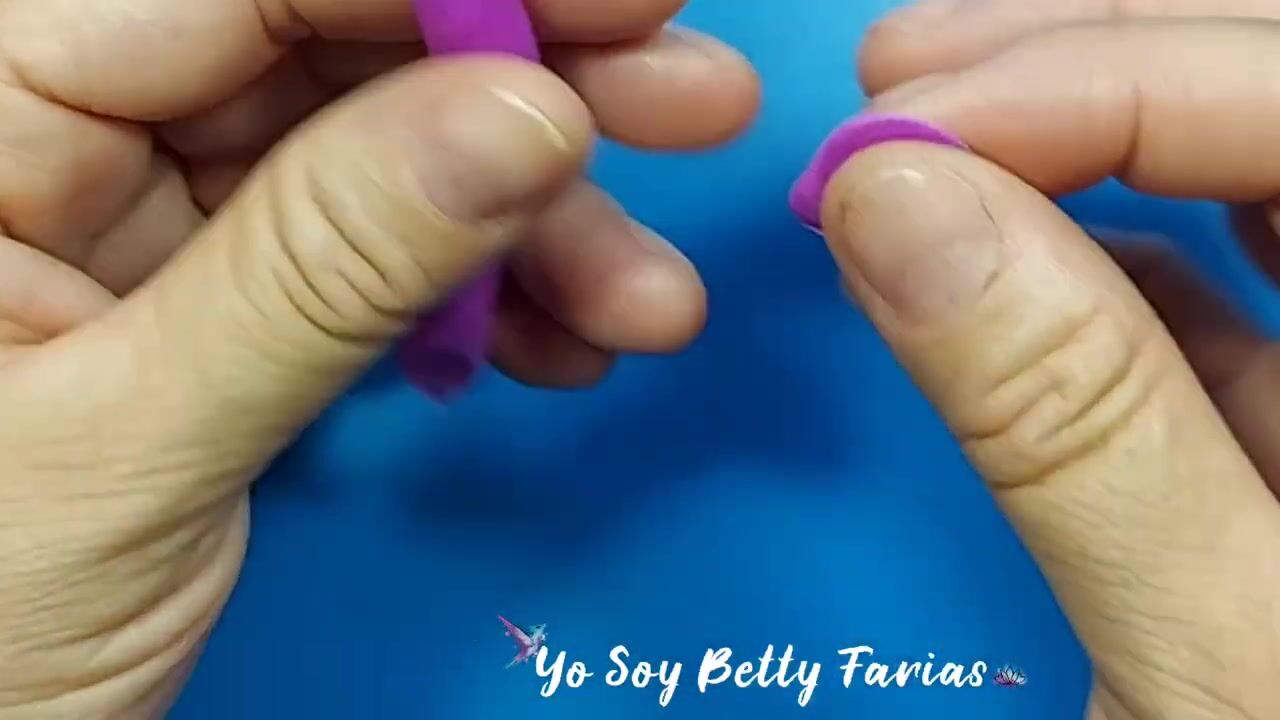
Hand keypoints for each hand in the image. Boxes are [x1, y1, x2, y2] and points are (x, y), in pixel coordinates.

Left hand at [0, 0, 756, 715]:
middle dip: (528, 83)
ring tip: (649, 300)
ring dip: (536, 229)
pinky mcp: (218, 299)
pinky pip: (375, 264)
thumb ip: (325, 268)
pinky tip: (569, 345)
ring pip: (378, 161)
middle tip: (693, 99)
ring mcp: (143, 219)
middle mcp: (55, 136)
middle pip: (330, 50)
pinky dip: (484, 304)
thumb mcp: (131, 447)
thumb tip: (529, 118)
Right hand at [815, 2, 1279, 717]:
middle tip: (900, 75)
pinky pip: (1233, 315)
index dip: (1109, 82)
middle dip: (1095, 64)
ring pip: (1265, 189)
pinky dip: (1104, 279)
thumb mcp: (1220, 668)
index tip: (901, 131)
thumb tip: (896, 205)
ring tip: (926, 126)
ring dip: (1088, 140)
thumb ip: (1069, 420)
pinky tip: (1000, 269)